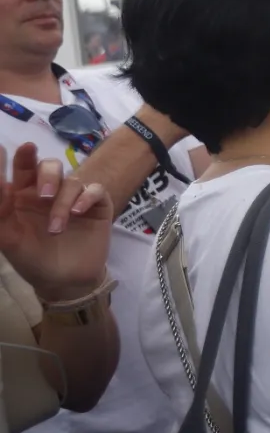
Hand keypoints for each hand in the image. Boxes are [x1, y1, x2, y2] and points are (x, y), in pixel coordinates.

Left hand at [0, 144, 113, 300]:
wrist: (64, 282)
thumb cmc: (32, 259)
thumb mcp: (7, 238)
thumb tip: (1, 183)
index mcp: (24, 195)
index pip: (22, 168)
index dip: (19, 157)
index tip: (12, 150)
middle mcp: (49, 192)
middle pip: (50, 166)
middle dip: (47, 175)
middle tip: (43, 194)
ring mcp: (74, 198)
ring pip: (72, 180)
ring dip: (63, 202)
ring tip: (57, 228)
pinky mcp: (96, 206)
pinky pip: (95, 190)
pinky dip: (86, 198)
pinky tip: (78, 213)